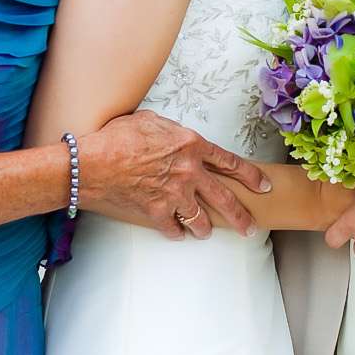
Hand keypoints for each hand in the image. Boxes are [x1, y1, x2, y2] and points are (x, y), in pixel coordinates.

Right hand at [79, 110, 270, 238]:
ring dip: (205, 228)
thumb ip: (173, 132)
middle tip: (250, 226)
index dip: (250, 176)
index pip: (231, 162)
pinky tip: (176, 232)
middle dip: (241, 215)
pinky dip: (175, 232)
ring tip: (207, 232)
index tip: (262, 185)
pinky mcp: (156, 213)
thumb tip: (177, 138)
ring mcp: (174, 195)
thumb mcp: (152, 121)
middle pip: (225, 198)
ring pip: (201, 219)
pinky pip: (174, 229)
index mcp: (192, 145)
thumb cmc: (117, 138)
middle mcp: (189, 172)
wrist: (91, 163)